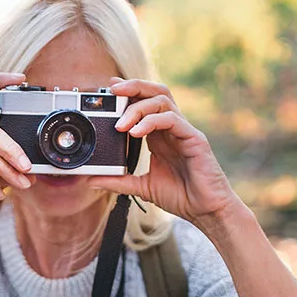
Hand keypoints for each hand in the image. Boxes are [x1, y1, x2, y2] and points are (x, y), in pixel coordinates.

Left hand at [86, 78, 240, 229]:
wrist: (205, 211)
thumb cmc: (180, 196)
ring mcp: (184, 131)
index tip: (108, 90)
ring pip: (162, 101)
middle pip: (155, 93)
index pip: (145, 103)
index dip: (128, 93)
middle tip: (112, 90)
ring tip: (120, 124)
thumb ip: (118, 181)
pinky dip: (151, 121)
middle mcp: (172, 128)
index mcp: (159, 135)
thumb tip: (91, 180)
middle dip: (134, 86)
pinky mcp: (194, 139)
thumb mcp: (141, 187)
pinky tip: (136, 133)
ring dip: (138, 107)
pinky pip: (172, 119)